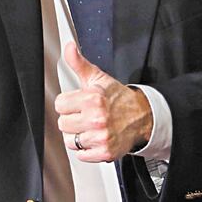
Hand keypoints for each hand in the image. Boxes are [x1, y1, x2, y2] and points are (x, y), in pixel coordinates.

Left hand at [55, 42, 152, 162]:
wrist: (142, 116)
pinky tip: (96, 137)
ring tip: (90, 127)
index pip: (59, 105)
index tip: (78, 103)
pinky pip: (81, 154)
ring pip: (70, 141)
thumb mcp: (97, 77)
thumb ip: (79, 62)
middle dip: (73, 119)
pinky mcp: (105, 152)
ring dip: (78, 135)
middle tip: (86, 115)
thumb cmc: (117, 97)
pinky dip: (86, 149)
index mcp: (92, 98)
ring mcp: (101, 136)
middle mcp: (96, 118)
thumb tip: (69, 47)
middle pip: (63, 124)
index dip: (68, 103)